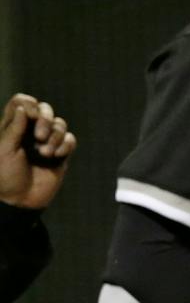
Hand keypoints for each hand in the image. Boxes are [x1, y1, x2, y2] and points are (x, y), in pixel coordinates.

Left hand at [0, 94, 74, 210]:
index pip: (22, 102)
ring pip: (59, 124)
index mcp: (13, 126)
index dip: (28, 104)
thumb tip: (24, 108)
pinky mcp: (61, 154)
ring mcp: (47, 142)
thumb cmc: (5, 175)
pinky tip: (56, 156)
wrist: (20, 200)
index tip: (29, 116)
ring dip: (55, 136)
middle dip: (45, 119)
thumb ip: (13, 127)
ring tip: (45, 153)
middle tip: (39, 136)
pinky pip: (70, 140)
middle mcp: (30, 131)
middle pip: (44, 109)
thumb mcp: (3, 149)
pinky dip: (66, 146)